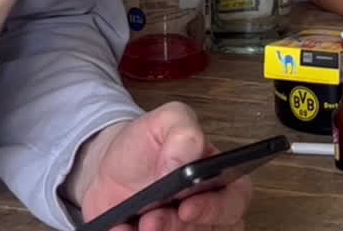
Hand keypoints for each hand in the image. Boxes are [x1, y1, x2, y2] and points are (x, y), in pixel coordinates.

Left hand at [69, 103, 251, 230]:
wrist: (106, 167)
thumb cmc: (144, 145)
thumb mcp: (165, 121)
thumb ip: (182, 132)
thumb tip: (182, 163)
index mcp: (219, 178)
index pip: (236, 200)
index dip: (216, 209)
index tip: (186, 207)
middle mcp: (207, 210)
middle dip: (179, 227)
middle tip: (153, 220)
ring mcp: (184, 229)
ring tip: (139, 223)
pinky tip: (123, 228)